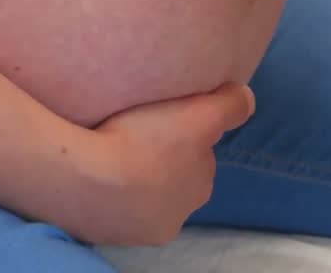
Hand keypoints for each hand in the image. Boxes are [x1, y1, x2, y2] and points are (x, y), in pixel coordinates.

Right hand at [63, 83, 254, 245]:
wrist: (84, 179)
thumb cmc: (146, 142)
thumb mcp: (200, 114)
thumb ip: (231, 105)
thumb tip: (246, 98)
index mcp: (197, 190)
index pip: (196, 158)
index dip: (183, 135)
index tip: (162, 118)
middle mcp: (173, 217)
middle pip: (169, 179)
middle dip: (157, 158)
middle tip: (135, 130)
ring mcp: (134, 229)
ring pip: (138, 194)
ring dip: (128, 174)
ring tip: (109, 147)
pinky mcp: (100, 231)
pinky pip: (107, 203)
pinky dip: (103, 188)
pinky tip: (93, 168)